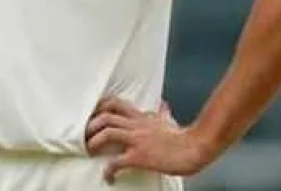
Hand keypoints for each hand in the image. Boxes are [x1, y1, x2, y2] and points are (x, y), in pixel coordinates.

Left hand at [85, 96, 211, 182]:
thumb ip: (163, 113)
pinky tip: (109, 177)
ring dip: (94, 143)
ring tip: (90, 152)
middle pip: (106, 115)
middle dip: (90, 126)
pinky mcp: (139, 157)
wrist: (195, 148)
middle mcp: (137, 125)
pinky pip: (116, 162)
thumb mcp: (170, 121)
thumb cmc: (183, 138)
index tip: (92, 118)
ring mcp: (137, 140)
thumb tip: (163, 105)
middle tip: (85, 137)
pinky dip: (108, 170)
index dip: (99, 109)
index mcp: (142, 117)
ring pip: (107, 133)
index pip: (115, 103)